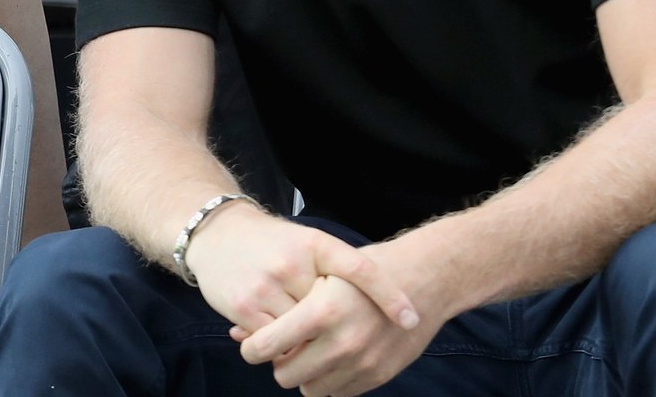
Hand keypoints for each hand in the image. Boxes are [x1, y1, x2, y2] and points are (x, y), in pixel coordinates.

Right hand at [185, 207, 417, 340]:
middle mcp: (292, 263)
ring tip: (307, 346)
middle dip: (338, 331)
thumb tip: (374, 312)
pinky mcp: (244, 306)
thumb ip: (336, 275)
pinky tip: (279, 344)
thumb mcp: (307, 244)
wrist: (216, 232)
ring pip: (301, 335)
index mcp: (315, 244)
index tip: (411, 320)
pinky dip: (280, 348)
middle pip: (330, 314)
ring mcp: (267, 285)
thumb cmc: (271, 244)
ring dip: (306, 345)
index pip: (361, 269)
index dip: (388, 294)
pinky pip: (273, 342)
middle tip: (348, 344)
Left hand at [235, 269, 441, 395]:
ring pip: (309, 389)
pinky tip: (335, 354)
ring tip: (311, 348)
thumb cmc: (361, 271)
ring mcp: (361, 363)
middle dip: (280, 362)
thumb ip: (279, 305)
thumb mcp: (320, 274)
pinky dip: (330, 379)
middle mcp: (342, 342)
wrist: (420, 280)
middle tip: (285, 344)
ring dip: (305, 373)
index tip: (251, 344)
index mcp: (322, 311)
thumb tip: (235, 332)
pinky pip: (338, 392)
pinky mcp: (377, 376)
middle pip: (285, 374)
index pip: (268, 346)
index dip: (252, 348)